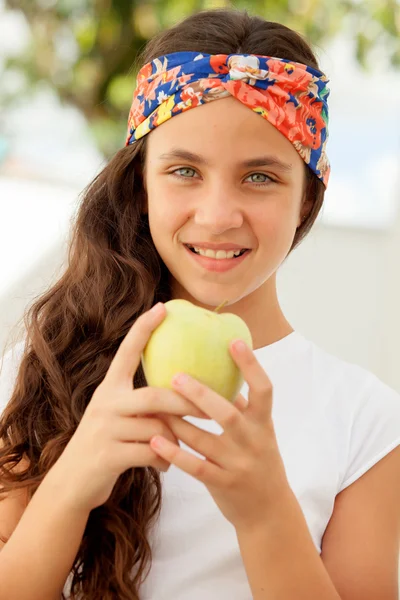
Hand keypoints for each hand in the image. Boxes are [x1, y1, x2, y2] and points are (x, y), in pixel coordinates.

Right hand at [53, 303, 207, 513]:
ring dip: (175, 440)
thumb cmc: (106, 444)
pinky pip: (151, 454)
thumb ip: (142, 404)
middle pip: (156, 396)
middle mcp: (105, 403)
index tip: (163, 307)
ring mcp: (105, 429)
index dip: (144, 328)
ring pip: (157, 429)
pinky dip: (164, 461)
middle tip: (210, 408)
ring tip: (181, 449)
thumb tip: (182, 392)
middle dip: (186, 403)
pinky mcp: (108, 456)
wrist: (71, 483)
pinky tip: (165, 466)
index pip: (127, 351)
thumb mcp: (117, 416)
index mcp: (110, 388)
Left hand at [149, 339, 289, 531]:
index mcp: (264, 423)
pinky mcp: (222, 484)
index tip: (233, 341)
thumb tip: (223, 369)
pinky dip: (175, 453)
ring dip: (177, 420)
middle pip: (227, 414)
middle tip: (176, 376)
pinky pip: (195, 467)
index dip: (251, 365)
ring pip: (204, 439)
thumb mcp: (260, 432)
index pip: (264, 390)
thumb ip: (244, 405)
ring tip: (153, 401)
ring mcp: (238, 464)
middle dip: (201, 394)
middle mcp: (253, 442)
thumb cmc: (260, 461)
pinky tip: (156, 440)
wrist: (268, 511)